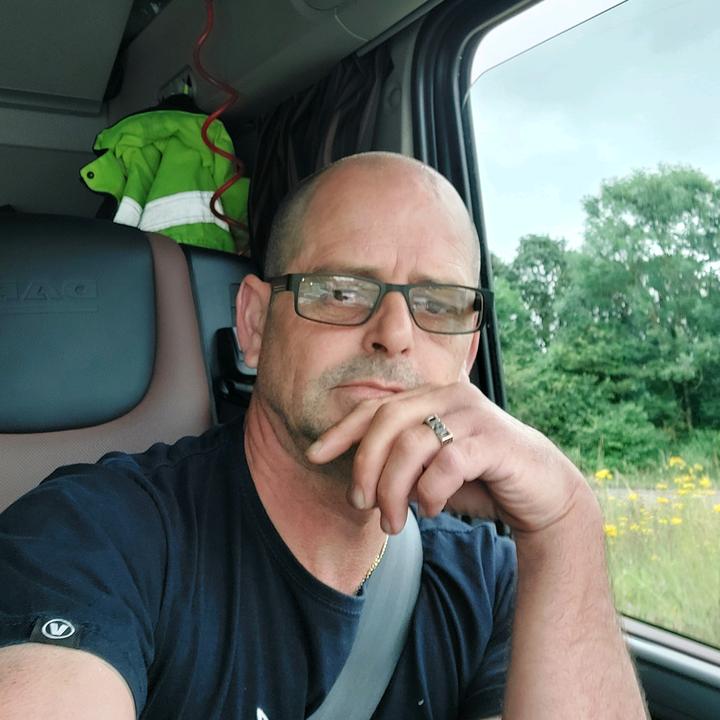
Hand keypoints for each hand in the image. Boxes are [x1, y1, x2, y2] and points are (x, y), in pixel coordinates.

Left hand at [306, 382, 589, 534]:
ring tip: (394, 522)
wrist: (541, 492)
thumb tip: (358, 479)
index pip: (376, 407)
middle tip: (360, 504)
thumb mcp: (430, 466)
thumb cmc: (479, 477)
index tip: (313, 456)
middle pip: (386, 421)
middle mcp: (450, 396)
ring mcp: (474, 415)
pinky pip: (445, 465)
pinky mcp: (493, 441)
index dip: (341, 431)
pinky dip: (430, 492)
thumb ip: (400, 461)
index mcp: (432, 395)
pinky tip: (433, 509)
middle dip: (364, 467)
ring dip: (393, 491)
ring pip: (411, 445)